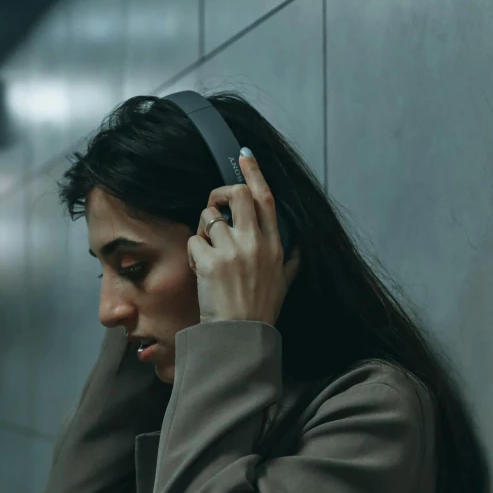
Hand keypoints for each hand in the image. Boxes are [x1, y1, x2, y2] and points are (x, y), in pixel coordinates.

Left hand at [186, 149, 300, 325]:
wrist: (241, 336)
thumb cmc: (261, 312)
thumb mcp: (284, 285)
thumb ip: (291, 263)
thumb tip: (299, 250)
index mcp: (274, 246)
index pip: (266, 199)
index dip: (254, 173)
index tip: (245, 156)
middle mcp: (255, 243)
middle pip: (236, 194)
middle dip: (220, 194)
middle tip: (215, 209)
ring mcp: (232, 251)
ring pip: (208, 216)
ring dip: (203, 230)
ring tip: (206, 252)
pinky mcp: (210, 261)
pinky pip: (194, 240)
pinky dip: (193, 252)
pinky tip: (200, 270)